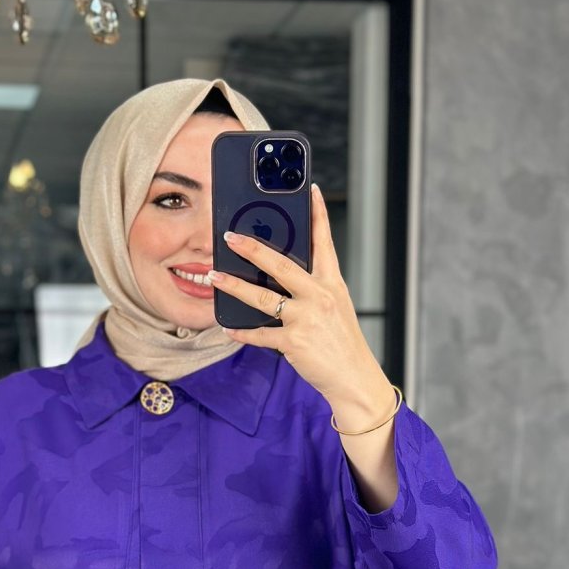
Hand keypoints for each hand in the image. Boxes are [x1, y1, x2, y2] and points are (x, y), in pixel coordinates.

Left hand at [208, 183, 390, 410]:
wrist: (354, 378)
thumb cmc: (342, 343)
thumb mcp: (335, 307)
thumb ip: (313, 289)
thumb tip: (279, 276)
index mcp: (332, 284)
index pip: (324, 243)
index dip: (318, 215)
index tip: (310, 191)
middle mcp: (319, 296)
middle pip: (281, 265)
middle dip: (252, 249)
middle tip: (230, 237)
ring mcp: (306, 319)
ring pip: (262, 297)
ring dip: (234, 286)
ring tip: (214, 276)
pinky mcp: (294, 342)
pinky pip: (261, 334)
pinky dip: (243, 332)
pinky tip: (228, 327)